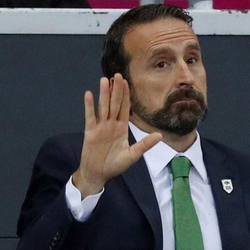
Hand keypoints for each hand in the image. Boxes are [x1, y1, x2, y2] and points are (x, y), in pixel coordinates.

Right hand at [72, 74, 160, 199]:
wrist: (98, 174)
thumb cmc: (115, 165)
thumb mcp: (132, 155)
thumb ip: (145, 145)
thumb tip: (160, 135)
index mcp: (121, 128)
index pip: (125, 108)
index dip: (126, 95)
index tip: (127, 82)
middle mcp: (111, 124)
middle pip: (114, 104)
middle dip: (116, 90)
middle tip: (117, 75)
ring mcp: (100, 127)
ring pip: (103, 107)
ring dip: (103, 94)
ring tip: (104, 80)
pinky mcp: (90, 132)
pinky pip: (90, 116)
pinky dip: (89, 106)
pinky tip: (89, 94)